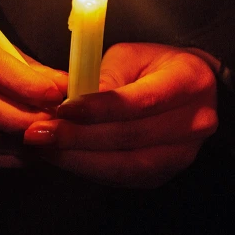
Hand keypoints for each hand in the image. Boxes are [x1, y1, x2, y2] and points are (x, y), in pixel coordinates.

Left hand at [23, 43, 217, 187]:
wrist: (188, 91)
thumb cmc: (152, 66)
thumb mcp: (129, 56)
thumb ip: (104, 78)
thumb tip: (72, 105)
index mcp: (189, 81)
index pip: (141, 101)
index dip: (99, 108)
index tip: (62, 109)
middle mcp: (194, 122)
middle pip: (131, 138)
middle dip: (79, 138)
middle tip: (40, 133)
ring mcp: (182, 154)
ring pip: (126, 165)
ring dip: (79, 159)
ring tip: (44, 149)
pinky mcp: (164, 174)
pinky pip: (123, 177)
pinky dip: (88, 169)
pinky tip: (62, 158)